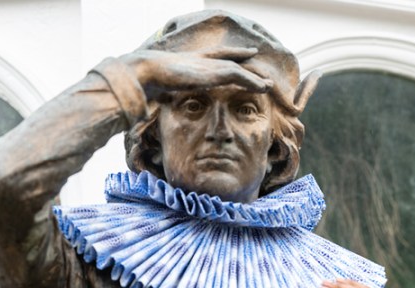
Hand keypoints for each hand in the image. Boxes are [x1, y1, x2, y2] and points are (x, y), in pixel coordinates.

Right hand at [122, 47, 272, 99]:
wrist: (148, 71)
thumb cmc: (147, 81)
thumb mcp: (158, 87)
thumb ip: (161, 93)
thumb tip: (149, 107)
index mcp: (190, 60)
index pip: (211, 54)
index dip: (223, 54)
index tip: (231, 53)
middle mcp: (202, 58)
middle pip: (227, 55)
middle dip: (241, 55)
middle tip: (254, 54)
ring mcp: (209, 64)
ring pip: (238, 68)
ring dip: (253, 76)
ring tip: (268, 84)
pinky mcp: (216, 72)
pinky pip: (241, 76)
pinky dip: (253, 82)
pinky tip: (263, 88)